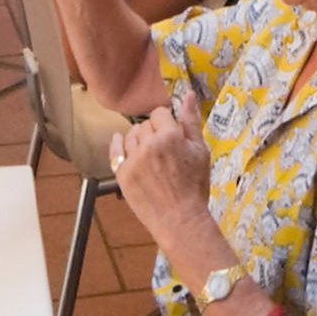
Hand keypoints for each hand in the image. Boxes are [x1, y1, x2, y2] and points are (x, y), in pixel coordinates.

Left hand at [109, 108, 220, 257]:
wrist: (180, 220)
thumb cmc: (195, 187)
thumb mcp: (201, 152)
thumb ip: (191, 122)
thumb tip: (187, 95)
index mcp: (170, 136)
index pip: (160, 113)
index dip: (166, 122)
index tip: (171, 133)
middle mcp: (148, 144)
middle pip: (144, 124)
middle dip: (153, 132)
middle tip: (163, 148)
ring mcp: (133, 160)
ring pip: (130, 135)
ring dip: (139, 140)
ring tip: (150, 155)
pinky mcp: (122, 174)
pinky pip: (116, 150)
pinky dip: (119, 145)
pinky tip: (123, 144)